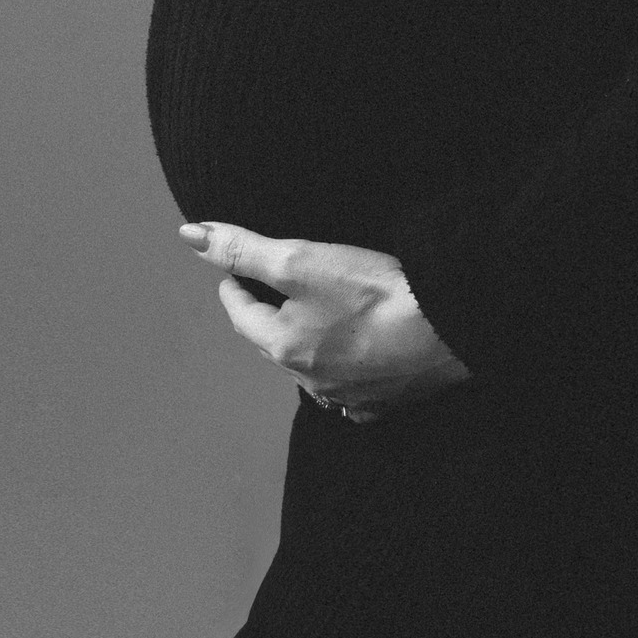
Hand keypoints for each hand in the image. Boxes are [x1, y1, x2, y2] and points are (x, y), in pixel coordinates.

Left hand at [181, 221, 471, 422]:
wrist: (448, 326)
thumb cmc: (373, 292)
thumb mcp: (300, 258)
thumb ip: (243, 248)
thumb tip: (189, 235)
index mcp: (283, 347)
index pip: (241, 313)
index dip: (234, 285)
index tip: (233, 271)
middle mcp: (309, 380)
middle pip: (273, 343)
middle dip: (266, 316)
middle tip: (269, 289)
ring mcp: (347, 397)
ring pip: (308, 371)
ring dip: (303, 346)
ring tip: (311, 319)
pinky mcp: (383, 402)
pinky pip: (348, 391)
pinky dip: (341, 372)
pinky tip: (351, 358)